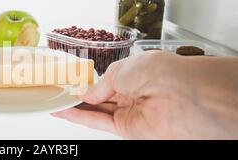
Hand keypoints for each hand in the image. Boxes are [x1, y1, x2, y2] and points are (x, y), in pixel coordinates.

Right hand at [53, 51, 237, 138]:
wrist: (182, 95)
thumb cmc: (160, 73)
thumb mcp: (121, 69)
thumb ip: (101, 84)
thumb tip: (86, 92)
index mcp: (135, 75)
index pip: (107, 82)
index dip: (88, 84)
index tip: (70, 84)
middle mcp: (133, 94)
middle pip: (100, 98)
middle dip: (79, 97)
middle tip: (58, 95)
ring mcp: (130, 112)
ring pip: (96, 111)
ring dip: (75, 108)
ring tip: (55, 104)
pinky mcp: (127, 129)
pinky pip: (98, 122)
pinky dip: (80, 118)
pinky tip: (65, 112)